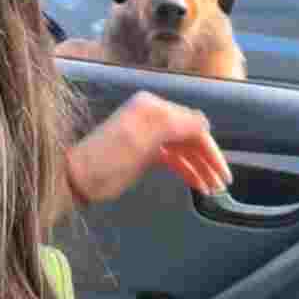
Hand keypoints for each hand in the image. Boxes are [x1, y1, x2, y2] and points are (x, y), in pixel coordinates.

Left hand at [66, 91, 231, 205]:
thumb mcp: (141, 137)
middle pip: (191, 138)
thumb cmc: (107, 157)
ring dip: (200, 168)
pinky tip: (198, 185)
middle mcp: (155, 118)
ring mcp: (151, 136)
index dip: (209, 148)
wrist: (76, 178)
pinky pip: (175, 159)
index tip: (221, 171)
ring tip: (212, 189)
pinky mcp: (147, 152)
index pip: (193, 125)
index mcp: (154, 108)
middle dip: (208, 160)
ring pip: (185, 150)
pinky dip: (188, 170)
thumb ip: (175, 125)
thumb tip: (205, 124)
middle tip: (222, 183)